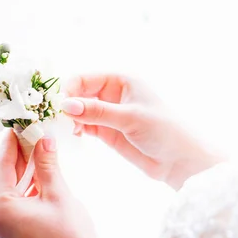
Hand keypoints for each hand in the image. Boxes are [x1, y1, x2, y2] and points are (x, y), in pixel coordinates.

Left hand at [0, 132, 104, 237]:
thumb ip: (47, 164)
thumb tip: (44, 139)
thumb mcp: (59, 193)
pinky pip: (15, 208)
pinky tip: (40, 177)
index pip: (2, 167)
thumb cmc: (71, 236)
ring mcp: (0, 233)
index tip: (16, 124)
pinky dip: (27, 192)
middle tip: (31, 133)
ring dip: (25, 175)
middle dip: (20, 158)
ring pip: (11, 194)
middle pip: (5, 180)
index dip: (11, 144)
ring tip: (39, 151)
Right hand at [62, 74, 223, 189]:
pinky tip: (75, 135)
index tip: (58, 103)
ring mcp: (110, 113)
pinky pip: (86, 125)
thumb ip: (98, 112)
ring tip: (67, 129)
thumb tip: (66, 106)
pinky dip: (77, 129)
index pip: (86, 78)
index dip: (70, 88)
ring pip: (80, 110)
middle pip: (80, 93)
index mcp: (122, 80)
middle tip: (57, 118)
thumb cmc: (164, 130)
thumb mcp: (131, 117)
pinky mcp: (108, 132)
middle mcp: (114, 94)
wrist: (180, 160)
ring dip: (70, 118)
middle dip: (67, 103)